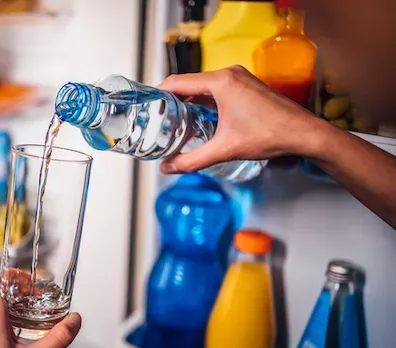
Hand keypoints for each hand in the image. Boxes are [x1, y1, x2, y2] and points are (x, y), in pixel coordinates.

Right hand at [158, 66, 333, 173]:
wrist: (304, 133)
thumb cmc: (270, 135)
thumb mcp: (225, 149)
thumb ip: (193, 160)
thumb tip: (169, 169)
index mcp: (221, 82)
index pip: (177, 82)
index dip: (158, 93)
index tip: (147, 105)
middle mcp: (229, 74)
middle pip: (189, 83)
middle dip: (172, 100)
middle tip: (157, 118)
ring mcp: (239, 78)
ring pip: (203, 87)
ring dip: (188, 102)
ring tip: (174, 121)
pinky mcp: (246, 86)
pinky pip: (216, 90)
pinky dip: (204, 102)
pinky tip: (200, 120)